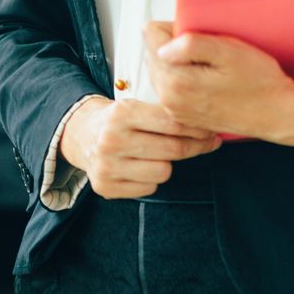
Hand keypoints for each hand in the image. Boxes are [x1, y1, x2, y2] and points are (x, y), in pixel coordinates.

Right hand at [56, 95, 219, 200]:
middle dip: (196, 146)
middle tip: (207, 143)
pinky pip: (149, 189)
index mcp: (122, 113)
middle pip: (172, 149)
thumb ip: (167, 113)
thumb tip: (211, 127)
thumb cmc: (119, 120)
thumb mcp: (137, 105)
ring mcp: (106, 166)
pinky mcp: (105, 187)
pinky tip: (142, 167)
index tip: (211, 131)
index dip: (198, 128)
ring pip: (163, 172)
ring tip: (158, 154)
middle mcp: (112, 140)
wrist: (81, 135)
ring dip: (168, 164)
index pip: (172, 123)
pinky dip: (151, 179)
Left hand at [145, 21, 293, 146]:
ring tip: (208, 64)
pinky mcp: (185, 117)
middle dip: (172, 44)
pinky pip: (171, 87)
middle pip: (152, 53)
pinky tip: (207, 79)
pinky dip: (183, 78)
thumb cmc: (259, 82)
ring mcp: (176, 111)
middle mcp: (169, 100)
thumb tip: (161, 44)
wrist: (278, 113)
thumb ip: (190, 45)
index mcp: (175, 82)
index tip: (197, 33)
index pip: (151, 35)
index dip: (174, 26)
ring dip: (177, 61)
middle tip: (206, 49)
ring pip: (160, 70)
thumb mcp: (228, 51)